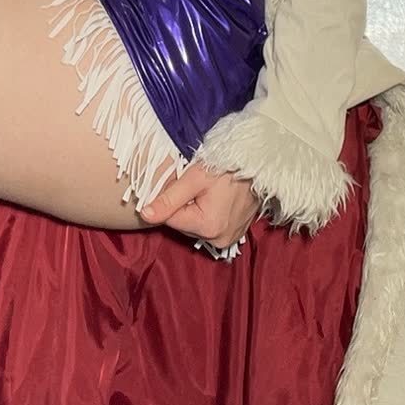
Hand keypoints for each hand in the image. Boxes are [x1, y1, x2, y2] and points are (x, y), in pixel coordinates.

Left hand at [140, 161, 259, 252]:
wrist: (259, 164)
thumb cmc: (228, 167)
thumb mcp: (194, 179)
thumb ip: (168, 199)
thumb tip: (145, 215)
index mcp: (207, 228)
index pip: (170, 219)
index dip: (169, 200)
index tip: (180, 183)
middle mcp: (218, 240)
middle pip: (183, 224)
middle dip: (183, 205)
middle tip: (196, 185)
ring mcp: (228, 239)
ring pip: (194, 225)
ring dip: (194, 209)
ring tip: (207, 191)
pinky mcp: (234, 235)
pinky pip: (209, 227)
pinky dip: (206, 213)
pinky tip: (215, 199)